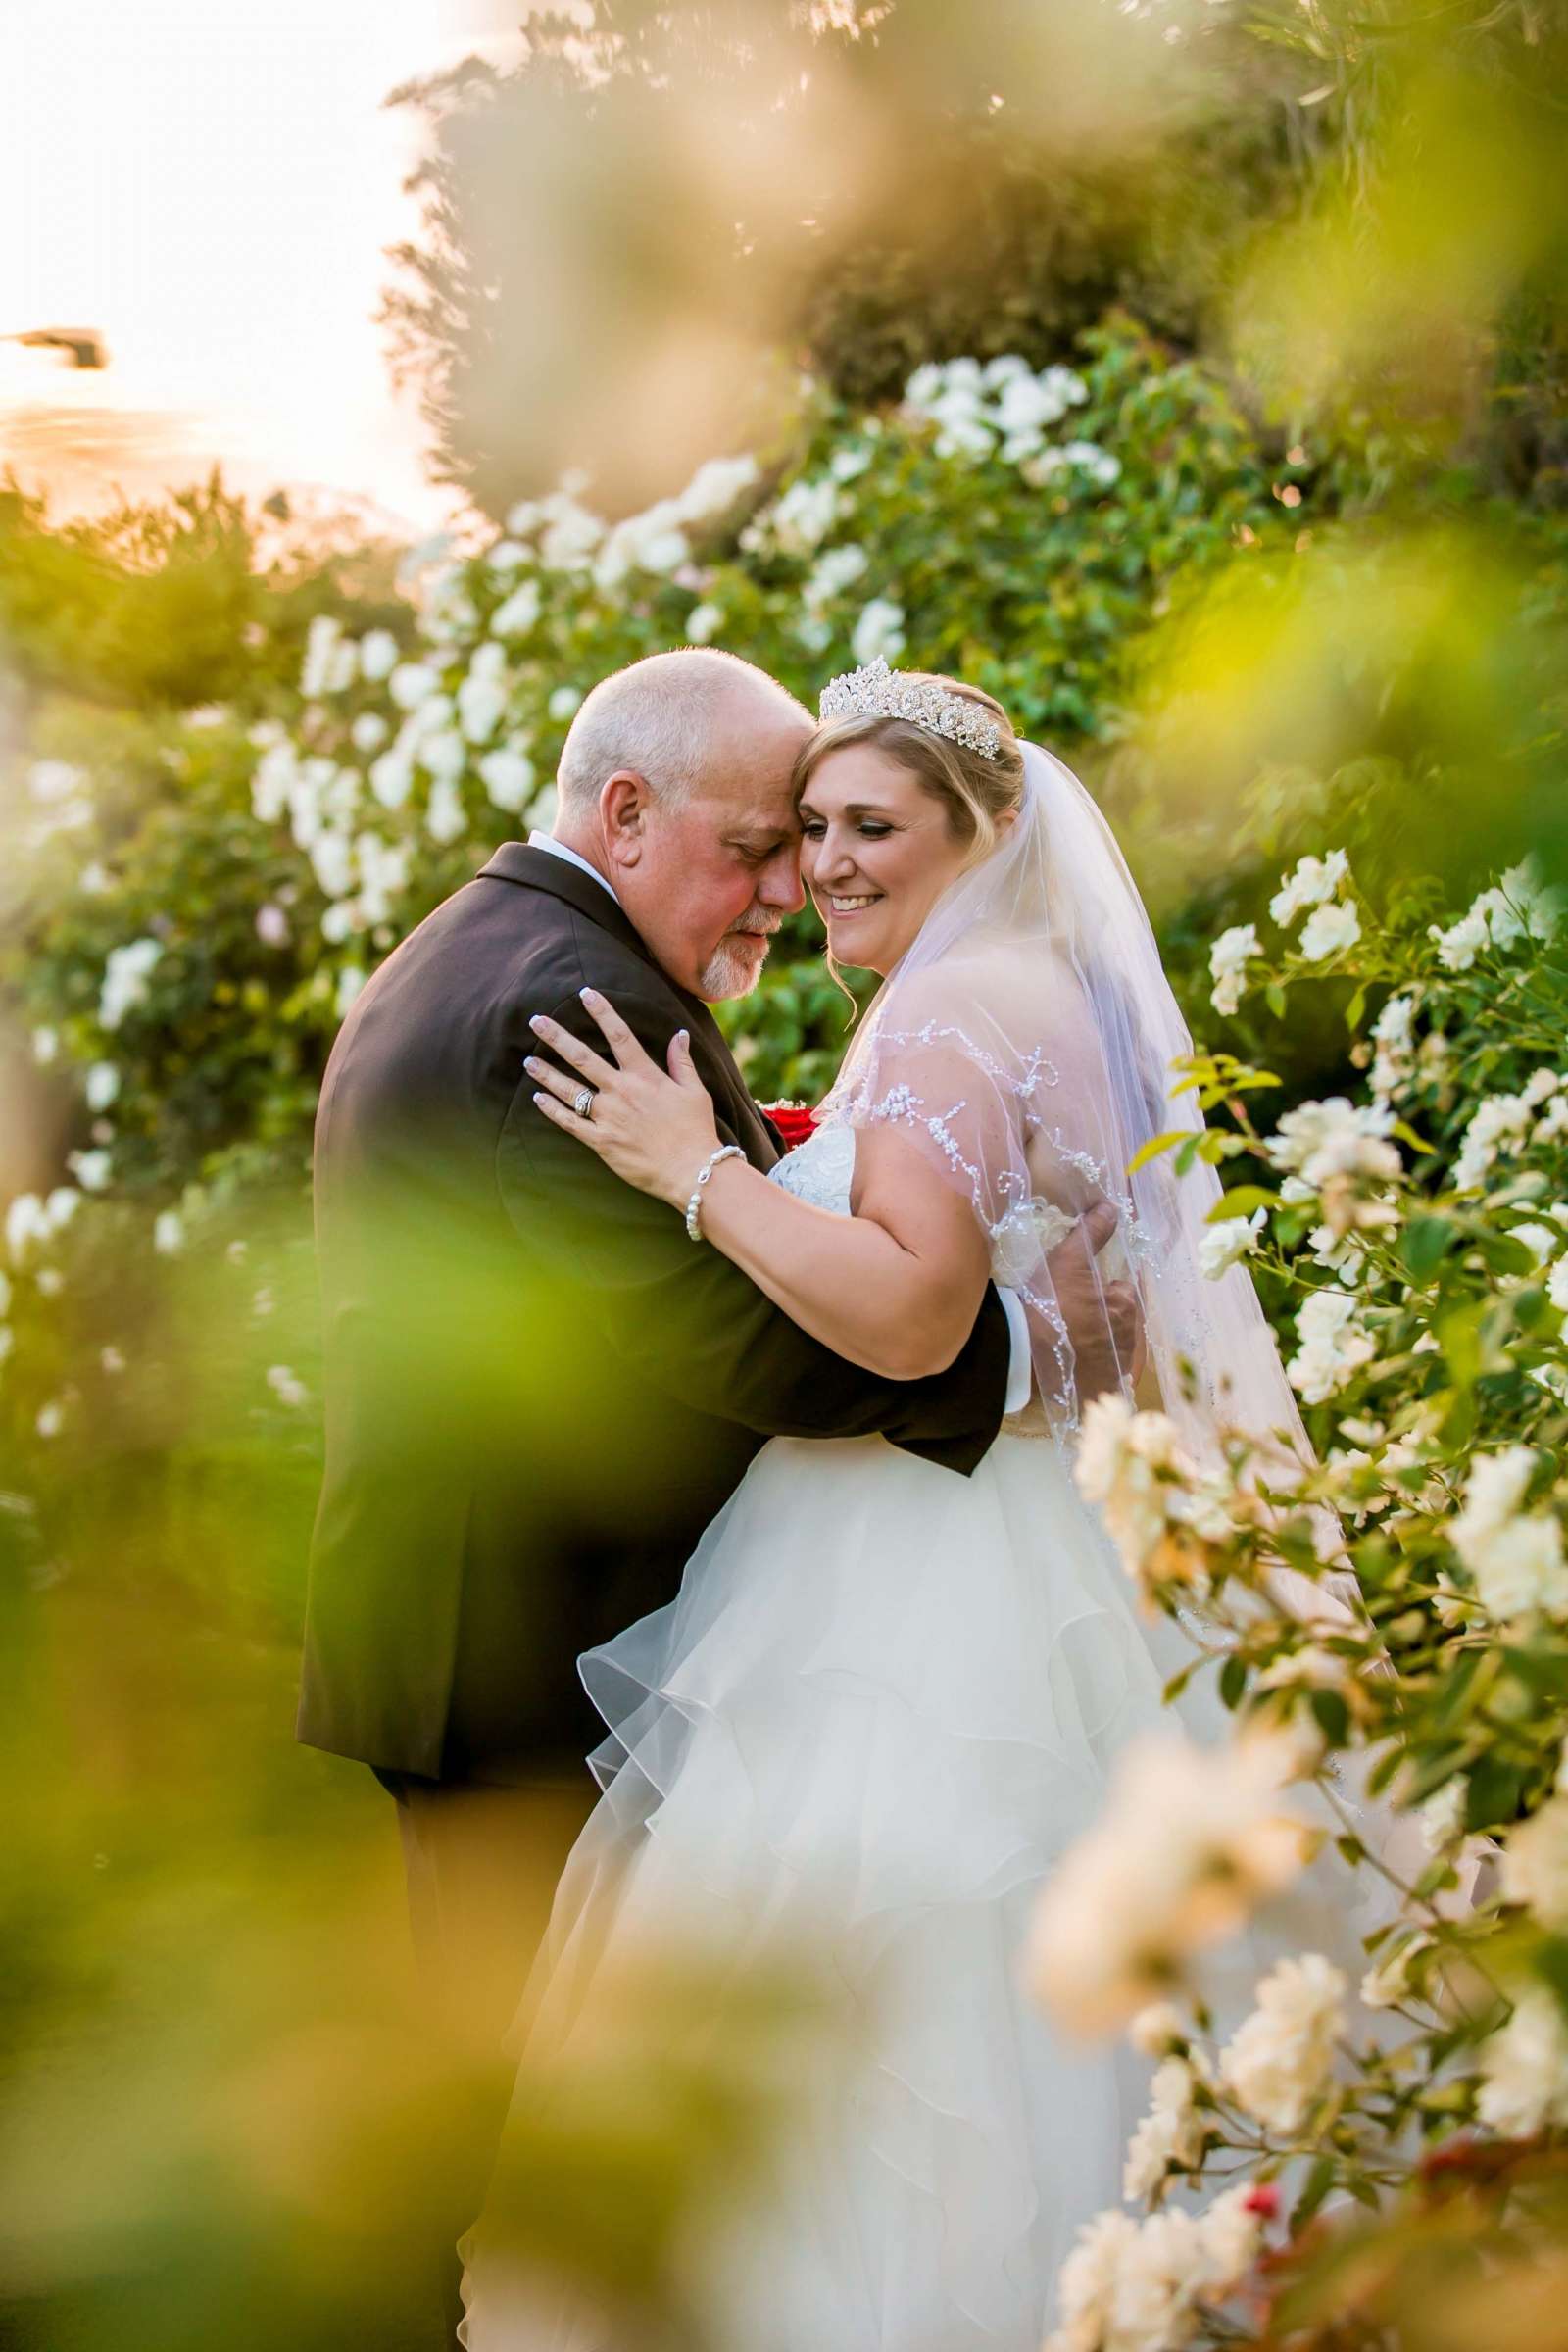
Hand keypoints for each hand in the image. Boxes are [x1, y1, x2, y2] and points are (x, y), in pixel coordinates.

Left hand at [526, 989, 721, 1208]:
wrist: (691, 1170)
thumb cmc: (696, 1130)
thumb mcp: (695, 1091)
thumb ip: (681, 1062)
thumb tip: (679, 1034)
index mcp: (645, 1076)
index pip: (619, 1035)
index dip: (601, 1012)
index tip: (585, 994)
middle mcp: (621, 1091)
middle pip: (582, 1057)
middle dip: (556, 1037)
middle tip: (535, 1021)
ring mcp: (608, 1116)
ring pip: (569, 1089)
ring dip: (546, 1073)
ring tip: (528, 1061)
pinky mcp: (600, 1141)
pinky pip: (569, 1122)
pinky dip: (552, 1110)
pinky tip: (537, 1098)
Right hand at [1045, 1198, 1146, 1402]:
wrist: (1025, 1357)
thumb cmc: (1050, 1305)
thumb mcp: (1069, 1260)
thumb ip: (1092, 1232)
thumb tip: (1111, 1205)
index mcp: (1124, 1305)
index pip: (1122, 1290)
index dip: (1103, 1287)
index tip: (1081, 1289)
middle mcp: (1128, 1337)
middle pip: (1118, 1318)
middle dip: (1102, 1314)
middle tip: (1071, 1311)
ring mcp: (1115, 1365)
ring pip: (1111, 1343)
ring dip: (1097, 1339)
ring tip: (1068, 1336)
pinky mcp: (1100, 1386)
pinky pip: (1103, 1370)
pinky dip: (1092, 1364)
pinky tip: (1072, 1360)